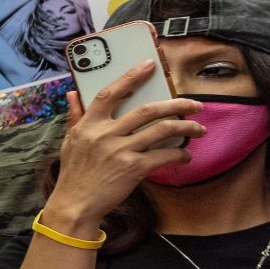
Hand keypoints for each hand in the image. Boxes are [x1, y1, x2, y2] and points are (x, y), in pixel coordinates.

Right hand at [44, 60, 206, 228]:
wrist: (75, 203)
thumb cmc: (74, 172)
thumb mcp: (70, 141)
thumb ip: (75, 116)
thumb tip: (73, 93)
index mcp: (88, 124)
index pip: (110, 93)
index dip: (131, 76)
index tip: (149, 65)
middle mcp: (105, 134)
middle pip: (147, 110)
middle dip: (176, 104)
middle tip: (195, 104)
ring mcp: (120, 151)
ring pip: (162, 130)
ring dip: (186, 128)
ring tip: (199, 129)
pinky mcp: (133, 169)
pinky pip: (164, 156)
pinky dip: (179, 155)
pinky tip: (185, 156)